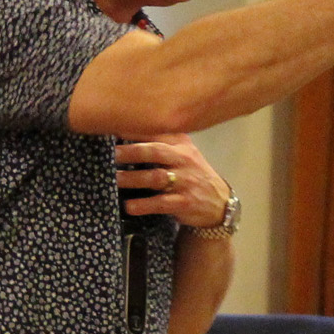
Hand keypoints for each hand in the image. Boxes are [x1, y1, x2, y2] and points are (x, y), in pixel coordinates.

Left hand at [116, 136, 230, 227]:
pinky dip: (144, 205)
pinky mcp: (184, 203)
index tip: (116, 127)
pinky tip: (129, 206)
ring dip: (134, 178)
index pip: (159, 132)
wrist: (219, 202)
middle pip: (157, 152)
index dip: (138, 130)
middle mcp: (183, 160)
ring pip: (156, 178)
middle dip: (134, 151)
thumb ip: (163, 142)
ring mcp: (185, 182)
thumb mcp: (184, 153)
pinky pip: (161, 203)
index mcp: (181, 145)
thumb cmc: (193, 174)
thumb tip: (128, 131)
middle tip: (113, 153)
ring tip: (116, 179)